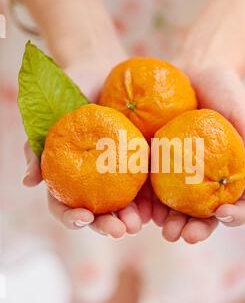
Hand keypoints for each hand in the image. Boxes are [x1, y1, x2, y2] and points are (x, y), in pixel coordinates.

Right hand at [23, 55, 145, 237]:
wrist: (101, 71)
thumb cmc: (69, 92)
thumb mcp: (49, 116)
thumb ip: (37, 147)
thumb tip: (30, 182)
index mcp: (68, 177)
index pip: (65, 206)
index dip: (71, 217)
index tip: (84, 217)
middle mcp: (92, 181)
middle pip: (97, 213)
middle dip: (106, 226)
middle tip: (119, 231)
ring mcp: (117, 174)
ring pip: (123, 206)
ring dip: (130, 219)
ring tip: (139, 223)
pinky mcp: (140, 164)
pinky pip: (146, 187)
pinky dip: (151, 201)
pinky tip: (157, 208)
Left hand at [152, 63, 244, 243]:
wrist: (193, 71)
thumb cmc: (225, 92)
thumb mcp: (242, 113)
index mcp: (232, 177)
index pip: (239, 206)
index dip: (234, 216)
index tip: (222, 212)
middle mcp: (206, 183)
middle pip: (205, 216)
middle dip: (196, 230)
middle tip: (183, 235)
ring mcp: (180, 178)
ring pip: (176, 210)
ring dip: (169, 223)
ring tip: (160, 227)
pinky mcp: (156, 167)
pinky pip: (151, 189)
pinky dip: (146, 203)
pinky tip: (139, 209)